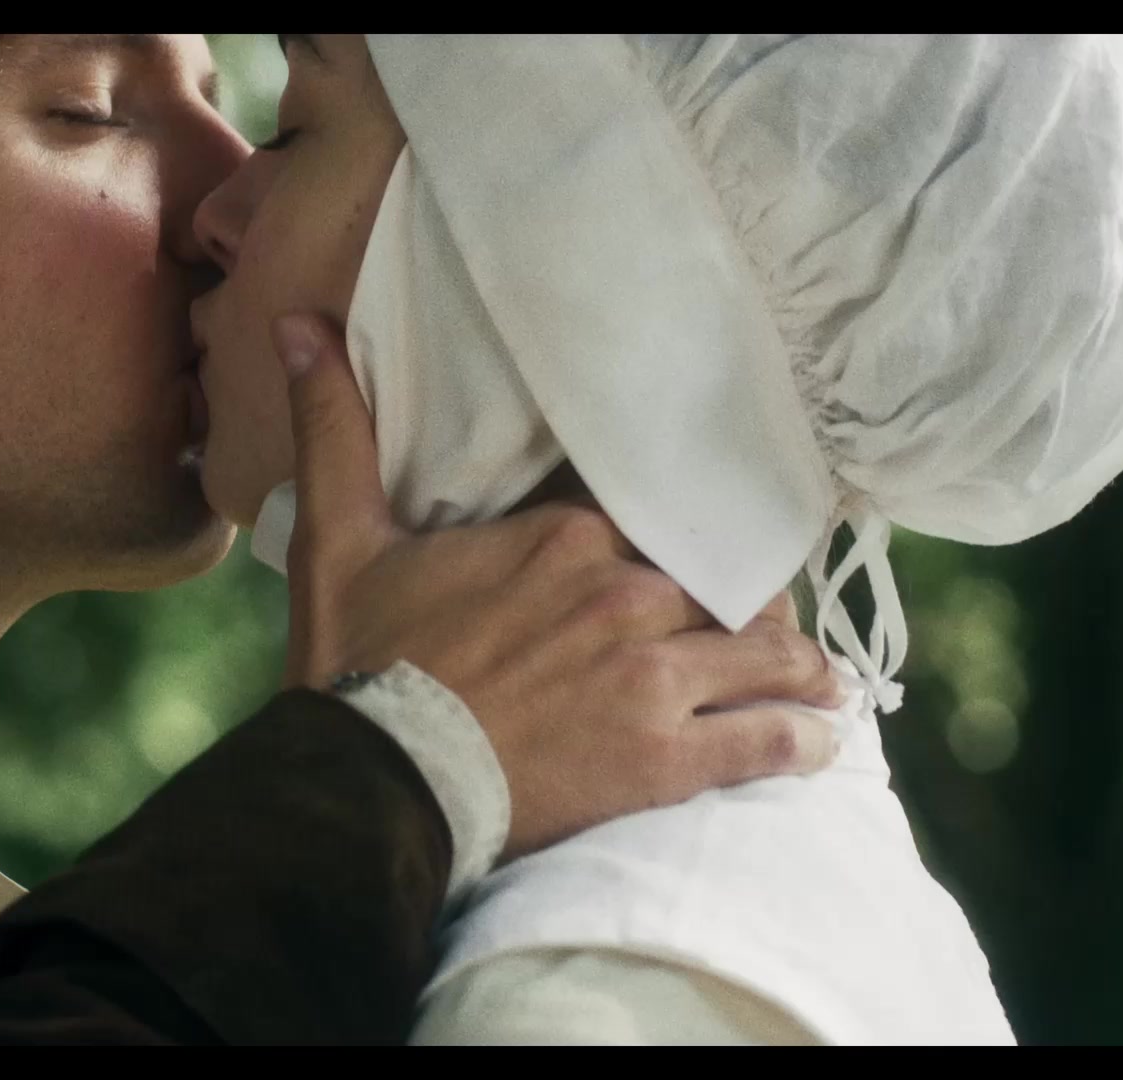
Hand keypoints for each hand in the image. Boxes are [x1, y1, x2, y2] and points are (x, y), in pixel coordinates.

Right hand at [273, 313, 845, 859]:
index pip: (657, 514)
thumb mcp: (339, 538)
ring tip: (814, 677)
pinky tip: (823, 733)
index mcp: (563, 536)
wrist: (375, 782)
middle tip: (761, 621)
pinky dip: (803, 733)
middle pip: (721, 584)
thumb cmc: (360, 665)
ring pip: (762, 653)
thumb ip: (335, 427)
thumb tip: (298, 324)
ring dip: (794, 664)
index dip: (683, 534)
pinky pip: (766, 737)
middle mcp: (625, 594)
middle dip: (745, 603)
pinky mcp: (665, 758)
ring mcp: (654, 676)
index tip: (699, 547)